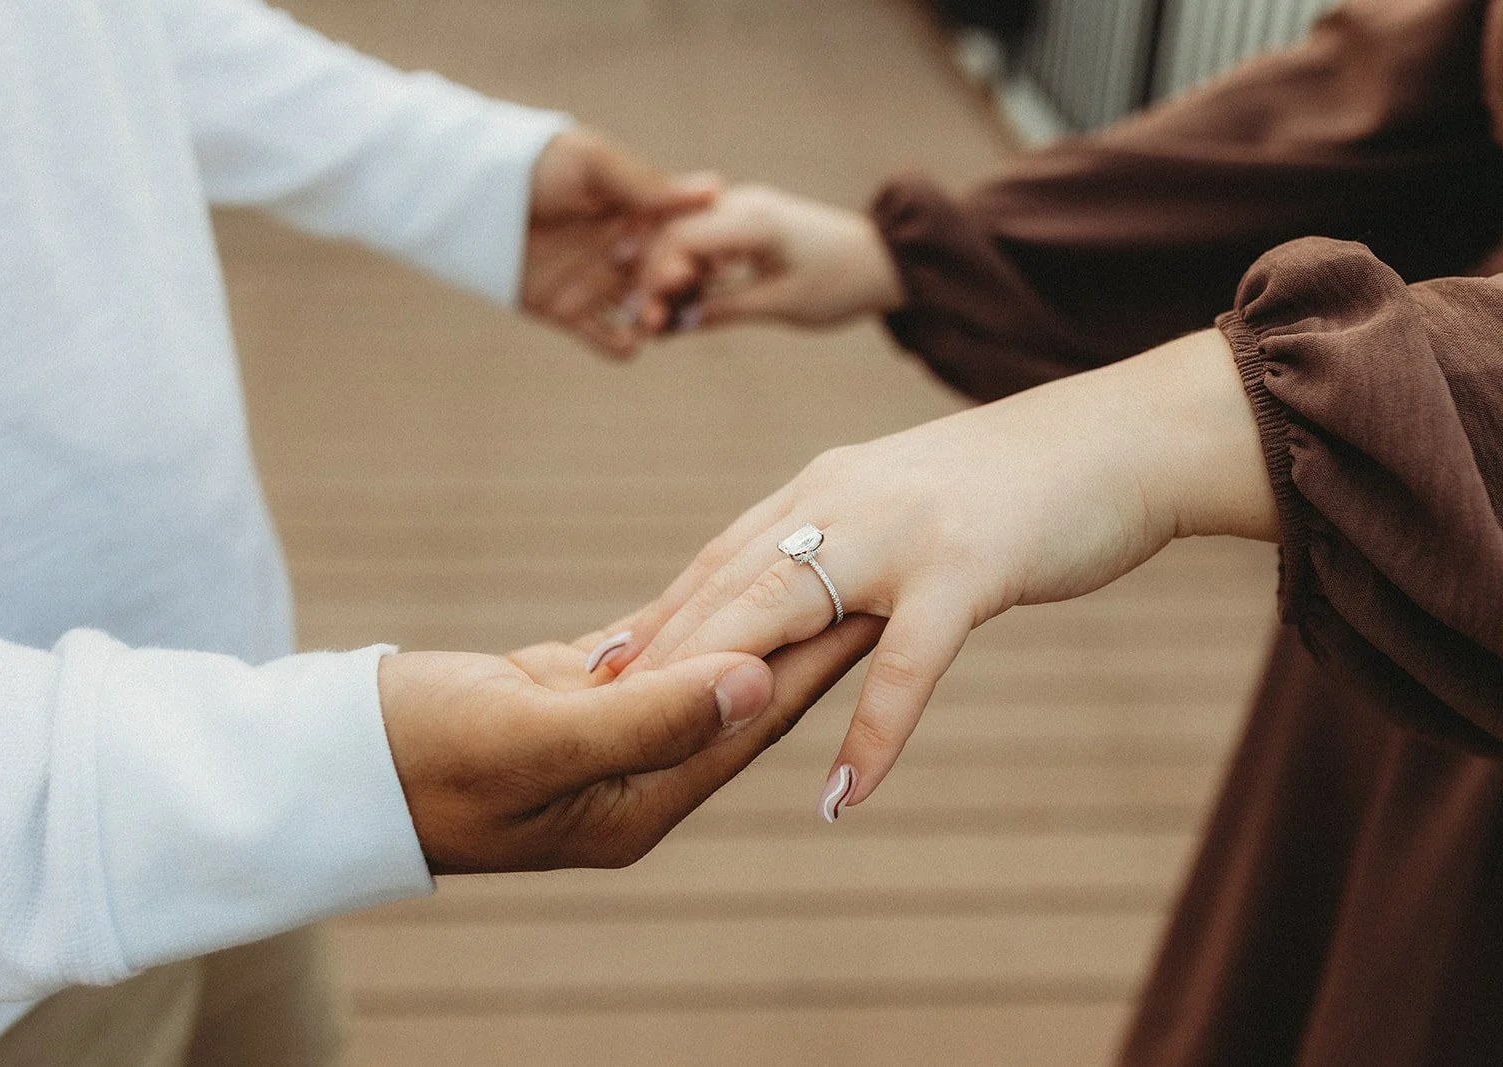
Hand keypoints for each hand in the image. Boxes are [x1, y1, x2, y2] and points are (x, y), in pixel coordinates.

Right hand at [378, 615, 881, 872]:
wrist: (329, 765)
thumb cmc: (418, 759)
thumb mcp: (531, 738)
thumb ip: (648, 718)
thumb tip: (755, 680)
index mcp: (637, 801)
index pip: (749, 724)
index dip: (815, 665)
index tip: (875, 606)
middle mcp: (631, 777)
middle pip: (739, 699)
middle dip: (805, 639)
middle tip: (869, 577)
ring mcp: (599, 740)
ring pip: (698, 672)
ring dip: (755, 622)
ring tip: (813, 572)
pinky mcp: (564, 699)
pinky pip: (645, 653)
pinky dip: (686, 617)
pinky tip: (724, 585)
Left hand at [522, 128, 718, 356]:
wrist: (468, 194)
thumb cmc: (531, 163)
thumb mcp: (591, 163)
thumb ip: (646, 184)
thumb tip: (713, 189)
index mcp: (637, 213)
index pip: (681, 239)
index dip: (698, 251)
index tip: (714, 260)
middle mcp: (624, 250)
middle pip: (665, 280)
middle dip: (676, 290)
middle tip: (673, 291)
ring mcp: (597, 283)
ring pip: (642, 312)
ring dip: (654, 320)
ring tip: (652, 321)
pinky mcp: (569, 312)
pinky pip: (605, 338)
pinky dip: (622, 346)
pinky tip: (629, 342)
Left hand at [608, 330, 1277, 814]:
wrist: (1123, 438)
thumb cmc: (1017, 482)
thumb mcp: (907, 499)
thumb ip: (849, 538)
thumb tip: (802, 592)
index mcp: (826, 488)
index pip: (721, 557)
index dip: (659, 613)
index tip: (599, 664)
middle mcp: (844, 502)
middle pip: (730, 584)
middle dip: (659, 650)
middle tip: (594, 710)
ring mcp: (902, 534)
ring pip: (788, 610)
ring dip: (724, 680)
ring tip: (671, 741)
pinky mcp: (967, 569)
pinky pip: (907, 665)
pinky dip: (872, 735)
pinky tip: (843, 796)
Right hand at [633, 184, 905, 332]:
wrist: (884, 261)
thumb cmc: (841, 283)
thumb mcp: (782, 304)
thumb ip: (724, 310)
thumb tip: (673, 325)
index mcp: (752, 219)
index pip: (680, 239)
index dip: (655, 278)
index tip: (646, 318)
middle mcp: (740, 205)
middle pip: (672, 234)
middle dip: (652, 279)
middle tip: (641, 324)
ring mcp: (740, 211)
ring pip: (682, 239)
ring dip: (665, 278)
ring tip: (656, 320)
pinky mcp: (743, 226)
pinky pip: (701, 244)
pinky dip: (686, 274)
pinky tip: (677, 305)